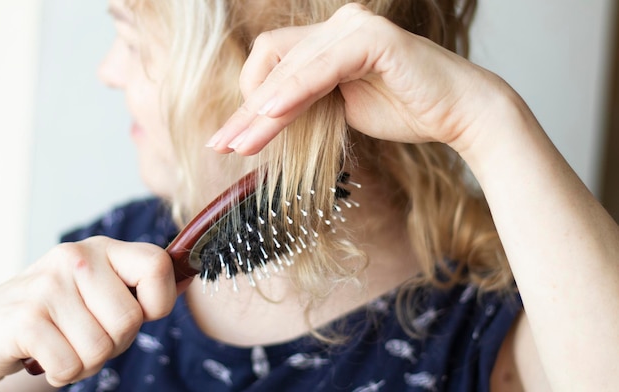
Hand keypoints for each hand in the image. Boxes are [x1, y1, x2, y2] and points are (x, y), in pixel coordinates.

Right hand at [0, 236, 176, 386]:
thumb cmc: (59, 313)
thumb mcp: (100, 288)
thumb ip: (141, 284)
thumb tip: (189, 275)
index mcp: (103, 248)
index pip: (157, 266)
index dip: (158, 302)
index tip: (139, 312)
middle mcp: (76, 258)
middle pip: (130, 320)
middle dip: (115, 342)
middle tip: (87, 335)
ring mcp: (48, 286)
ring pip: (102, 348)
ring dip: (87, 361)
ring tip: (66, 344)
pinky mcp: (25, 319)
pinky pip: (72, 366)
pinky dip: (64, 373)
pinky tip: (46, 355)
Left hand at [207, 2, 508, 155]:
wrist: (459, 114)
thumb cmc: (405, 112)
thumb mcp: (341, 111)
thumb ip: (306, 105)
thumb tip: (262, 121)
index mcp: (328, 42)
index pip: (273, 64)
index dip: (248, 101)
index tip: (232, 138)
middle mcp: (337, 27)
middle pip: (272, 61)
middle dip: (245, 109)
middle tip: (224, 145)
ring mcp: (355, 28)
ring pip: (291, 65)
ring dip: (261, 107)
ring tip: (240, 142)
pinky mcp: (373, 39)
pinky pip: (322, 66)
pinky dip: (294, 89)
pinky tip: (271, 113)